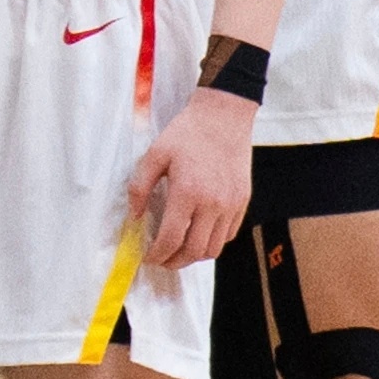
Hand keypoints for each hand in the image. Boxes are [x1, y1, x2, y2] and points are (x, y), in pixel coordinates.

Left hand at [125, 88, 256, 266]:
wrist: (223, 117)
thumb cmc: (187, 133)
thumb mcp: (155, 154)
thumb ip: (140, 187)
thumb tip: (135, 216)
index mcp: (187, 192)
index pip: (171, 238)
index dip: (158, 254)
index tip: (149, 257)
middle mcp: (212, 204)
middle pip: (194, 251)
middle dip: (174, 261)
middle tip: (162, 260)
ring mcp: (230, 205)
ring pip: (213, 248)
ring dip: (194, 256)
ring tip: (179, 251)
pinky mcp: (242, 202)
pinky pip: (229, 235)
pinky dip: (213, 242)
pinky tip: (199, 235)